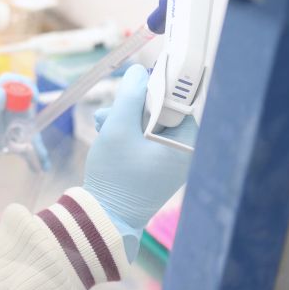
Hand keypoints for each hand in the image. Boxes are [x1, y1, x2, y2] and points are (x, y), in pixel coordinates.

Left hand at [0, 73, 46, 193]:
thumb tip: (3, 91)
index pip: (9, 82)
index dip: (24, 85)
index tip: (35, 101)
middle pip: (23, 106)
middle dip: (34, 121)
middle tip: (35, 141)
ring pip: (25, 127)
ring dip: (37, 142)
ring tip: (44, 161)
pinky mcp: (0, 144)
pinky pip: (22, 144)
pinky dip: (31, 154)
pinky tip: (38, 167)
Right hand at [84, 64, 196, 231]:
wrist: (105, 217)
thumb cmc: (114, 175)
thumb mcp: (118, 128)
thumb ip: (129, 95)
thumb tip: (139, 71)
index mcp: (187, 145)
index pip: (176, 103)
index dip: (152, 91)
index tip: (131, 88)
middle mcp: (185, 154)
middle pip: (162, 113)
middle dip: (132, 108)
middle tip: (107, 114)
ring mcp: (172, 163)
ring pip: (150, 125)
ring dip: (125, 119)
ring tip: (102, 125)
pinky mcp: (159, 169)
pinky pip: (147, 140)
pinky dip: (128, 134)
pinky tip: (108, 135)